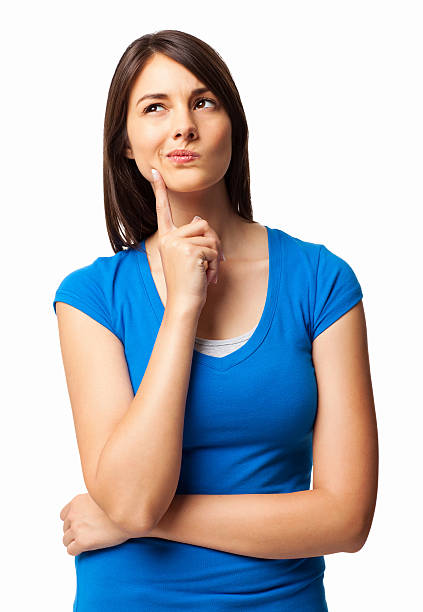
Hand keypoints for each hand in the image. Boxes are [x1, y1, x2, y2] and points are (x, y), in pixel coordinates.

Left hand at [60, 493, 131, 555]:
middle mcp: (74, 514)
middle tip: (89, 533)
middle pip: (65, 528)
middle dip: (75, 532)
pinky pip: (71, 550)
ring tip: (90, 541)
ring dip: (75, 542)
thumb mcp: (101, 496)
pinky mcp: (82, 542)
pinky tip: (88, 548)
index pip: (64, 515)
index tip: (83, 524)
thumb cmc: (120, 506)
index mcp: (77, 502)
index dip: (73, 521)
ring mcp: (77, 528)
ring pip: (66, 540)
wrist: (130, 517)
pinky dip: (77, 551)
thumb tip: (89, 509)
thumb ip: (90, 501)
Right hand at [151, 168, 224, 312]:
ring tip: (206, 272)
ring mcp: (177, 244)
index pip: (162, 210)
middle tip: (211, 262)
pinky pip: (213, 249)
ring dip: (215, 256)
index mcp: (166, 238)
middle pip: (202, 223)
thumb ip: (192, 238)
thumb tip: (197, 219)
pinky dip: (215, 265)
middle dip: (213, 243)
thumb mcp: (190, 258)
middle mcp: (169, 238)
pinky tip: (206, 277)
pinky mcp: (189, 250)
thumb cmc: (188, 284)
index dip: (160, 190)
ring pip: (210, 236)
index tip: (155, 172)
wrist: (184, 304)